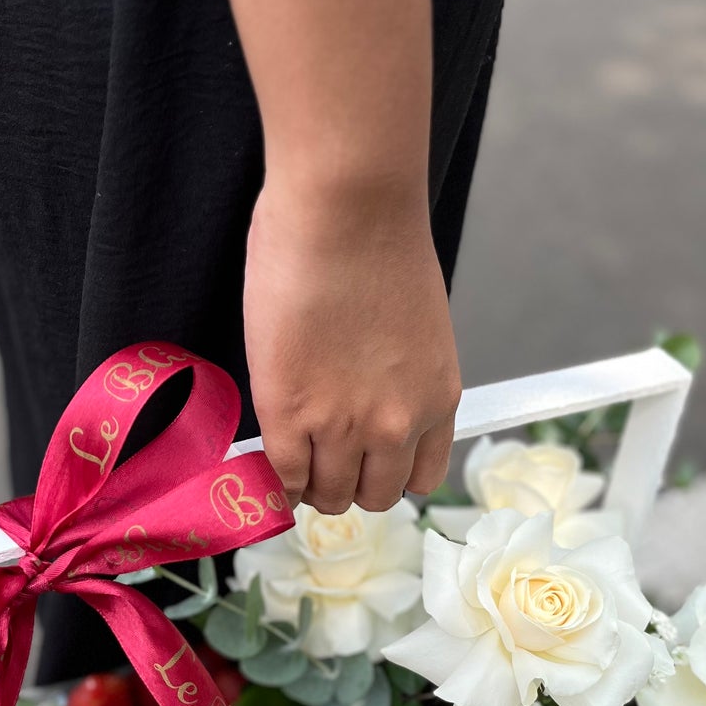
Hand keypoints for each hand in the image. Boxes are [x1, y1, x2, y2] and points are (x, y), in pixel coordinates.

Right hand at [243, 174, 460, 513]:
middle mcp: (399, 424)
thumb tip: (361, 389)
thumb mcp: (416, 328)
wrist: (347, 209)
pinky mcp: (290, 413)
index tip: (364, 459)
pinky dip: (274, 478)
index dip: (386, 471)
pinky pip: (283, 476)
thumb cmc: (378, 240)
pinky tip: (267, 463)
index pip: (421, 476)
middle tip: (321, 459)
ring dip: (310, 484)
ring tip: (292, 459)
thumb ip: (396, 375)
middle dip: (348, 482)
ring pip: (329, 496)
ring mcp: (344, 425)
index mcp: (438, 399)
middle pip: (375, 495)